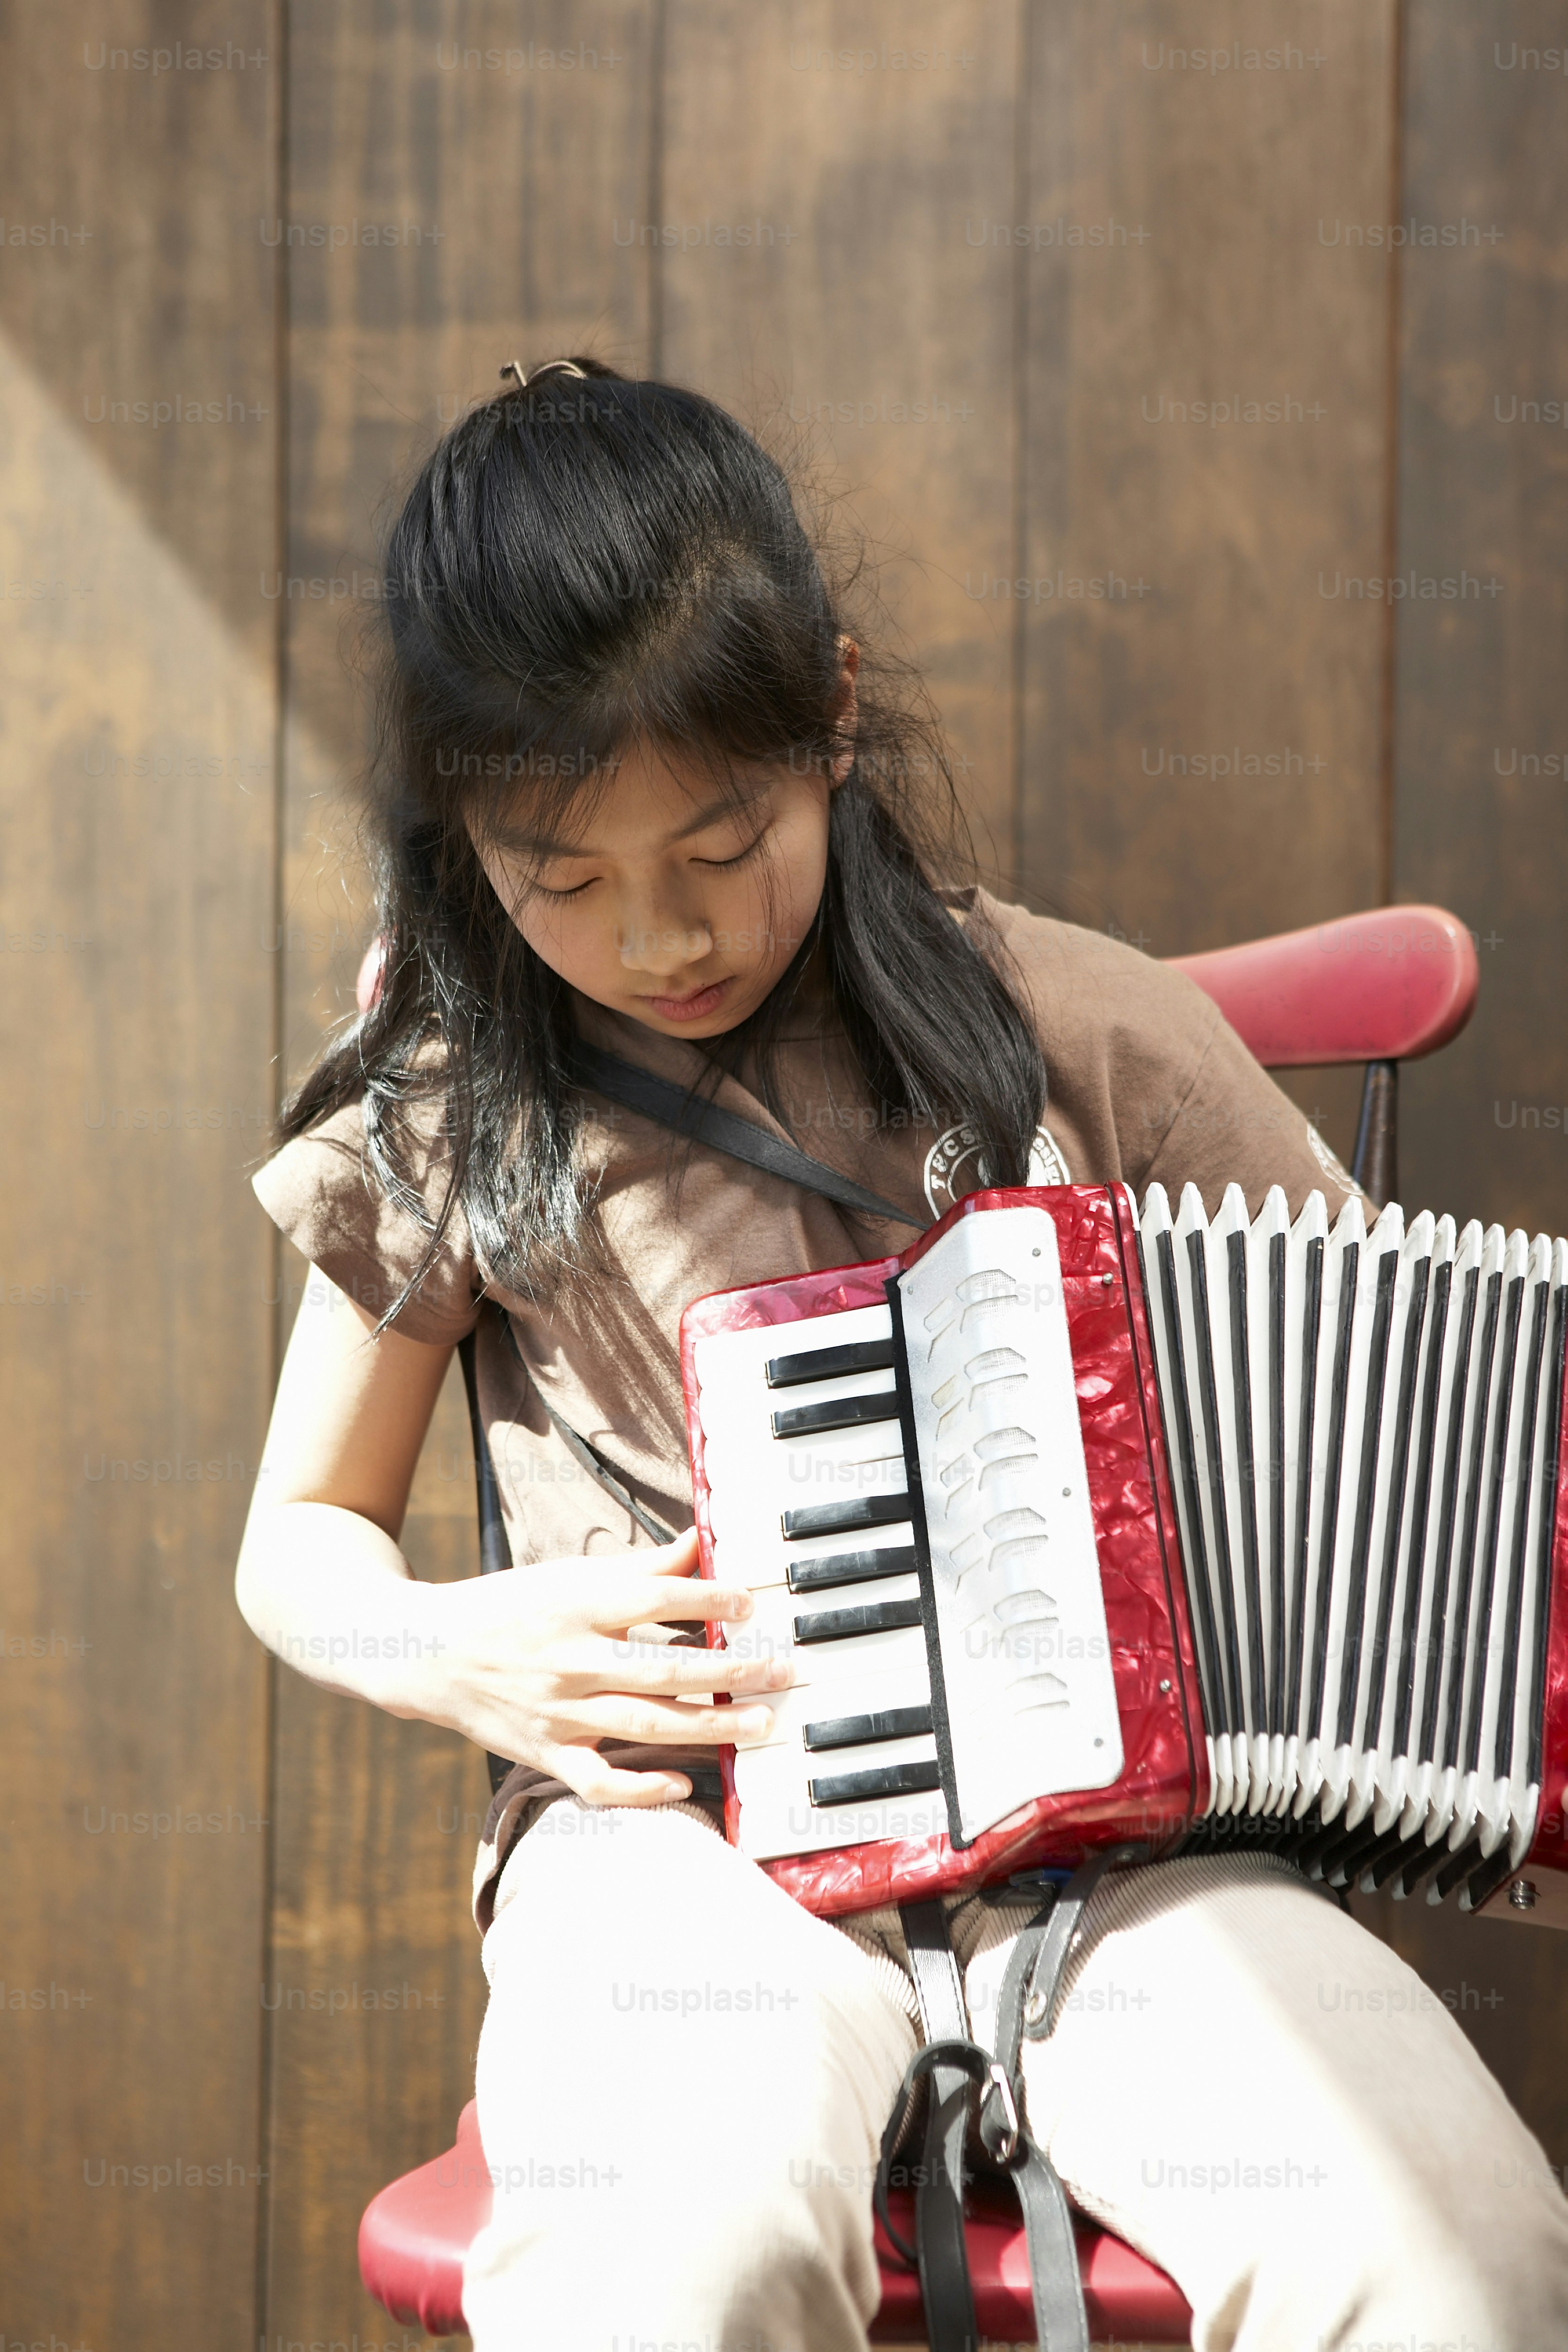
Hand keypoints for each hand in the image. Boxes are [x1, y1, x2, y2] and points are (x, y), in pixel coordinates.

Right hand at [410, 1527, 790, 1805]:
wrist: (427, 1653)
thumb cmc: (510, 1607)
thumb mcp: (568, 1574)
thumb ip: (639, 1565)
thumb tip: (700, 1541)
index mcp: (576, 1606)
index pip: (654, 1600)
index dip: (707, 1601)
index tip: (749, 1604)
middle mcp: (570, 1660)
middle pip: (662, 1671)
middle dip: (729, 1674)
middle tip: (779, 1672)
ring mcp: (558, 1712)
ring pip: (644, 1725)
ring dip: (708, 1728)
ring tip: (758, 1723)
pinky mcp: (544, 1753)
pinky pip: (598, 1782)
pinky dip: (641, 1788)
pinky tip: (683, 1781)